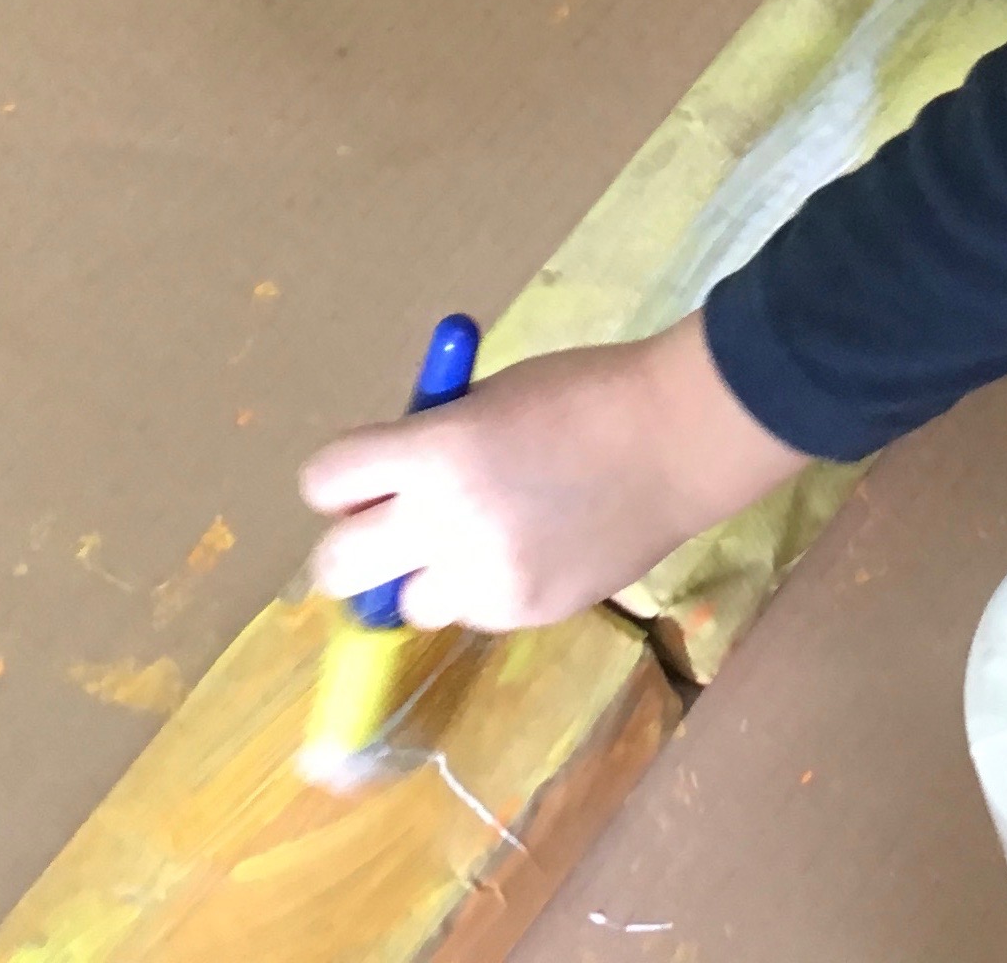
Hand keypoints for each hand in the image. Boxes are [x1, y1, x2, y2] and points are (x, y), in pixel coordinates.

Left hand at [300, 316, 807, 631]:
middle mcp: (445, 522)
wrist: (682, 436)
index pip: (324, 480)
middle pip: (335, 567)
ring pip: (407, 604)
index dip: (341, 479)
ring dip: (430, 575)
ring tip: (487, 540)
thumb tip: (384, 482)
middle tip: (391, 533)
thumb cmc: (588, 392)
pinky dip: (488, 587)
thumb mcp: (493, 397)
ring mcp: (483, 577)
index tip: (368, 477)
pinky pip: (472, 612)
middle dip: (354, 547)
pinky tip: (539, 548)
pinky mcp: (522, 612)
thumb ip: (431, 440)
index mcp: (436, 450)